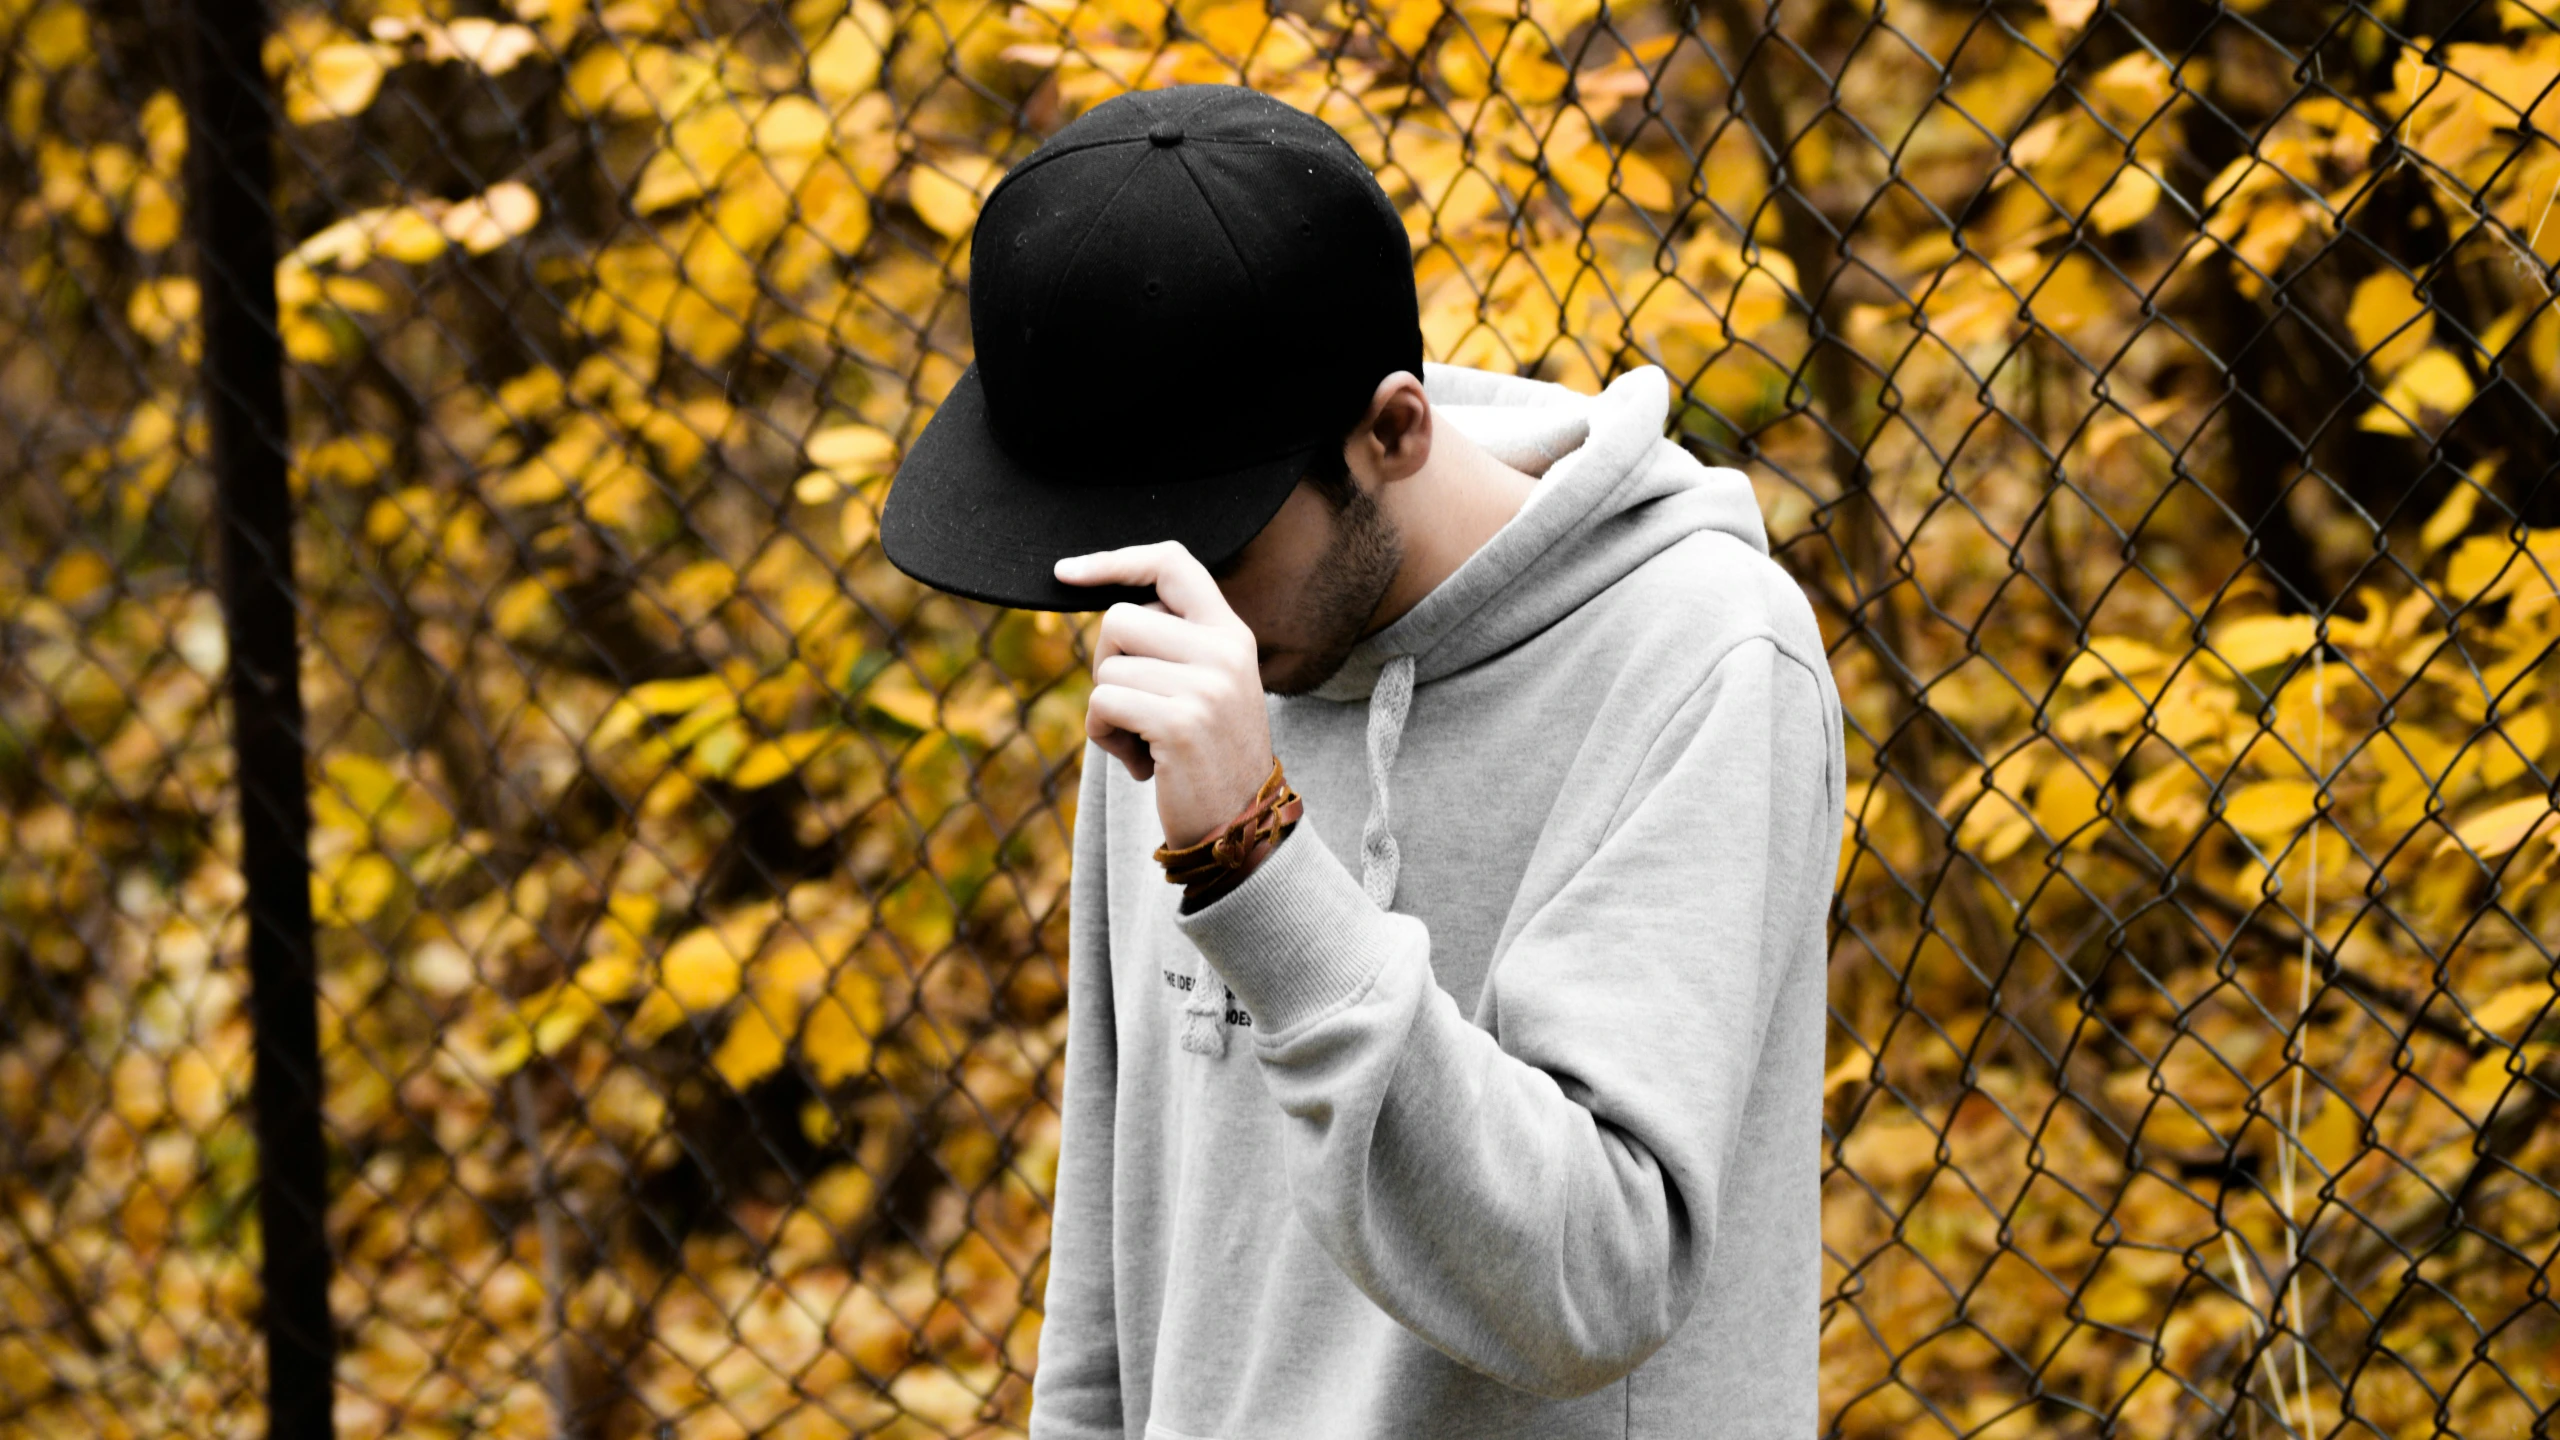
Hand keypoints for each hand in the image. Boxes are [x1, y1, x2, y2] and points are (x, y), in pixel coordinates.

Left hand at [1054, 542, 1273, 849]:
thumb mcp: (1208, 686)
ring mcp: (1206, 686)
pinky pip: (1104, 704)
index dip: (1115, 561)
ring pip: (1107, 668)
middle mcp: (1225, 651)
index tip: (1065, 573)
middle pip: (1119, 619)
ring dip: (1107, 712)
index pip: (1172, 563)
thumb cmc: (1207, 756)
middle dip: (1107, 666)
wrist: (1241, 828)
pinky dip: (1104, 735)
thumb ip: (1174, 643)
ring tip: (1144, 743)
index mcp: (1231, 633)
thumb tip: (1105, 607)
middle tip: (1135, 709)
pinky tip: (1139, 763)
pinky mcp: (1180, 722)